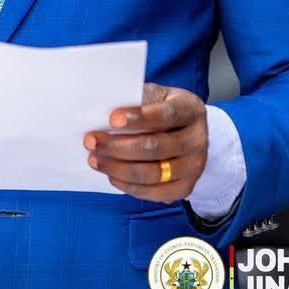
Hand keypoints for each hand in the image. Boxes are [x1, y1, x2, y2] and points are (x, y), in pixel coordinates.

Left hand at [83, 83, 207, 203]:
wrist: (187, 131)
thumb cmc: (163, 108)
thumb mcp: (156, 95)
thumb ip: (136, 100)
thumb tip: (103, 109)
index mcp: (191, 110)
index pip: (166, 115)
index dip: (138, 118)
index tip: (112, 119)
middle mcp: (198, 140)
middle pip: (156, 147)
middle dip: (118, 146)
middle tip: (91, 140)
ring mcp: (194, 167)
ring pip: (152, 173)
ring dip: (117, 167)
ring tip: (95, 159)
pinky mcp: (186, 188)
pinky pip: (154, 192)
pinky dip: (128, 185)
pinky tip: (111, 175)